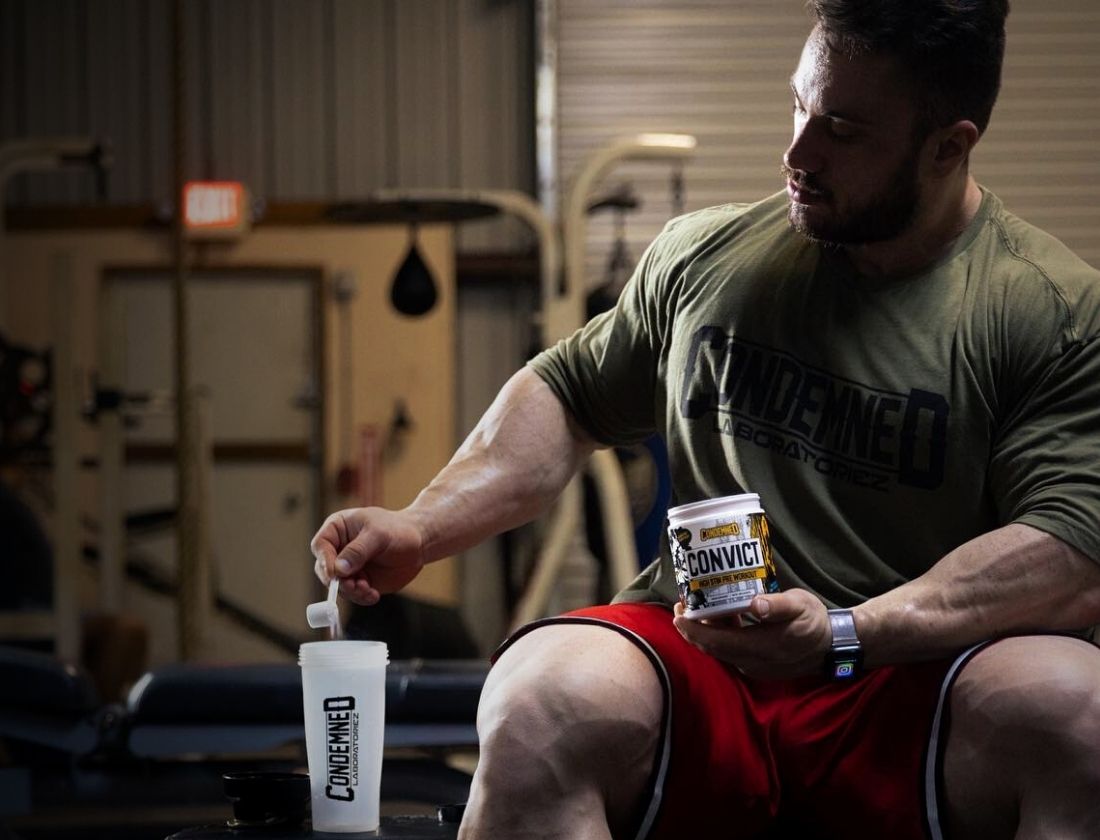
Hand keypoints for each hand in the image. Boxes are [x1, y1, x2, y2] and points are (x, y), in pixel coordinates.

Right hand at [309, 507, 425, 605]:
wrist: (419, 543)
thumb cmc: (398, 530)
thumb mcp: (378, 534)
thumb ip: (358, 550)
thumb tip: (338, 569)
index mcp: (337, 529)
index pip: (320, 545)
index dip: (324, 560)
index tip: (335, 573)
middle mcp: (338, 549)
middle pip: (325, 569)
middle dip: (338, 581)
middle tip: (354, 586)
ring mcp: (348, 567)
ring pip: (338, 585)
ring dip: (351, 591)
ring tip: (368, 589)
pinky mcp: (359, 581)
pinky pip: (353, 594)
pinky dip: (361, 597)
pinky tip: (373, 595)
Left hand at [673, 589, 831, 678]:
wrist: (833, 647)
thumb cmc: (815, 621)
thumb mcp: (800, 606)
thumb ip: (778, 605)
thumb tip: (756, 604)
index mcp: (762, 647)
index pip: (718, 642)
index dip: (695, 631)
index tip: (678, 615)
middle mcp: (754, 662)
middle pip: (713, 649)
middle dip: (692, 630)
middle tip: (679, 607)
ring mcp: (755, 666)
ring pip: (720, 651)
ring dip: (704, 633)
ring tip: (694, 609)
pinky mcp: (757, 665)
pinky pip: (730, 652)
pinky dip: (719, 637)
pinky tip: (718, 618)